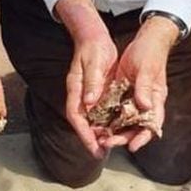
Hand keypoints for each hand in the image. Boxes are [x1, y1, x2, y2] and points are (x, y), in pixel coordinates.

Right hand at [56, 0, 117, 158]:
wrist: (93, 36)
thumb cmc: (93, 47)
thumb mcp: (93, 62)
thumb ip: (91, 82)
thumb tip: (89, 102)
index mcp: (75, 89)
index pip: (76, 116)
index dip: (83, 133)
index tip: (93, 146)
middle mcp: (80, 96)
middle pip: (84, 123)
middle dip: (92, 139)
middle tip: (101, 154)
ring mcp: (88, 95)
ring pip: (92, 120)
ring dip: (99, 134)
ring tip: (109, 147)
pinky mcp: (97, 93)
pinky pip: (101, 112)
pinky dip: (106, 123)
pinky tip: (115, 131)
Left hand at [104, 16, 179, 152]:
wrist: (146, 41)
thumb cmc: (150, 54)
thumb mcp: (146, 69)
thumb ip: (144, 87)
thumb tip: (144, 105)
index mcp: (155, 100)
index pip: (152, 124)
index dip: (143, 137)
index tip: (132, 146)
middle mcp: (146, 104)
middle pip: (136, 128)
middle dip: (123, 137)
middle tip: (108, 142)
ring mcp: (134, 100)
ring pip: (125, 122)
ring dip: (114, 131)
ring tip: (101, 138)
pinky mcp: (124, 95)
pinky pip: (116, 111)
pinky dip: (108, 119)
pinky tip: (97, 124)